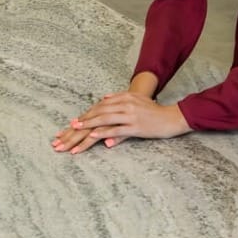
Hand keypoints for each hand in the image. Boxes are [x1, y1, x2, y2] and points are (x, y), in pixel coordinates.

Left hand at [52, 91, 188, 153]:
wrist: (172, 117)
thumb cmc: (153, 111)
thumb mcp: (136, 101)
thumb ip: (119, 98)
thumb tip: (103, 98)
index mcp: (122, 98)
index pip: (98, 107)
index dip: (84, 116)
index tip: (70, 125)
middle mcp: (124, 104)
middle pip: (97, 114)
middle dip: (79, 124)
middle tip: (65, 133)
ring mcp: (129, 115)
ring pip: (103, 120)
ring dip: (87, 128)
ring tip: (73, 135)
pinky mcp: (135, 126)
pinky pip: (115, 129)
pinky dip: (102, 134)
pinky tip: (92, 139)